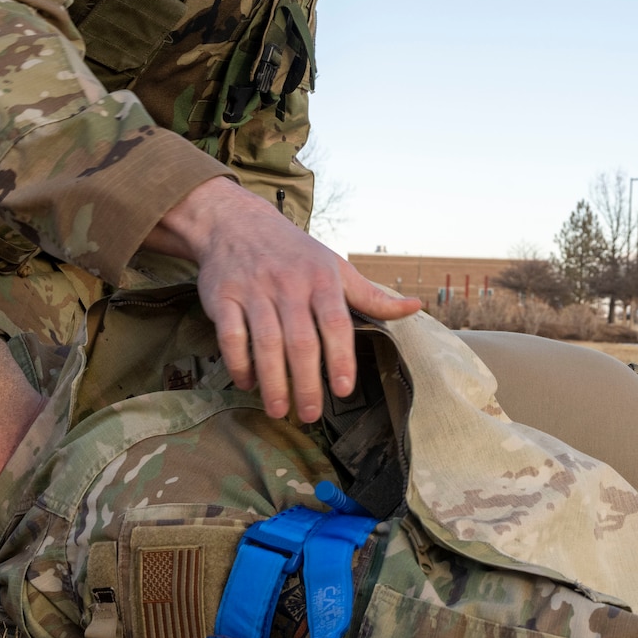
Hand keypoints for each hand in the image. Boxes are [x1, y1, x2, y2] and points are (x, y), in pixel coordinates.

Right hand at [140, 177, 419, 420]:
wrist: (236, 223)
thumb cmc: (294, 252)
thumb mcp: (335, 267)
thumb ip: (371, 295)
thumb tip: (415, 307)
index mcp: (321, 279)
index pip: (335, 323)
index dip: (340, 358)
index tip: (343, 390)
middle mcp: (288, 284)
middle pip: (300, 340)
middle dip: (306, 382)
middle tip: (310, 414)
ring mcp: (254, 290)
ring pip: (265, 342)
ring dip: (273, 381)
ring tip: (280, 410)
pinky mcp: (222, 296)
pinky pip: (230, 335)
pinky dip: (239, 363)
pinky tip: (248, 384)